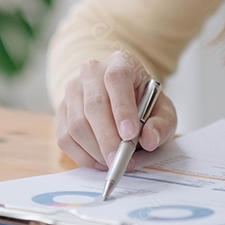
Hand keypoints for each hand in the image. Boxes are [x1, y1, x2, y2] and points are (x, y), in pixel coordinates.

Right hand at [55, 50, 176, 169]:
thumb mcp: (163, 109)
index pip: (117, 79)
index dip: (122, 108)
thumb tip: (150, 139)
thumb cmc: (144, 103)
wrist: (122, 98)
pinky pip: (65, 137)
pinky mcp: (61, 110)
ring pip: (77, 124)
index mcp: (120, 63)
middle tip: (120, 160)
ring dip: (95, 150)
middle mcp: (92, 72)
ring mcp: (73, 90)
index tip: (130, 134)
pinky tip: (99, 161)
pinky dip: (82, 155)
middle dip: (107, 139)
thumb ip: (162, 123)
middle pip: (94, 105)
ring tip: (113, 161)